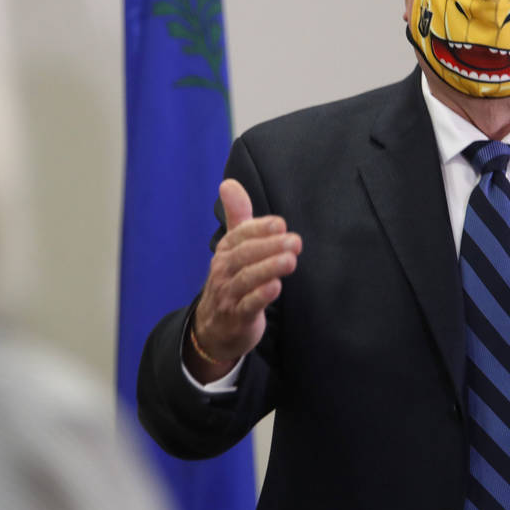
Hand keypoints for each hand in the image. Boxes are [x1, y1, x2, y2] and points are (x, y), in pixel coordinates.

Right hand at [186, 179, 300, 381]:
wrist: (214, 328)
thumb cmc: (231, 280)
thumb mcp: (233, 247)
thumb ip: (237, 216)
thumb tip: (228, 182)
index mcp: (226, 250)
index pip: (241, 235)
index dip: (260, 229)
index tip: (280, 224)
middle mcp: (224, 270)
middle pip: (245, 255)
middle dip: (270, 246)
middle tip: (296, 241)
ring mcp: (229, 294)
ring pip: (246, 279)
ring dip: (268, 268)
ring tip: (290, 261)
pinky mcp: (237, 318)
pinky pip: (247, 306)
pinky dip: (260, 296)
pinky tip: (276, 287)